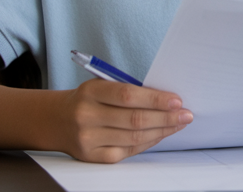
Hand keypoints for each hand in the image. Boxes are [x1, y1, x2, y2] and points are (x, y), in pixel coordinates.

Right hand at [55, 79, 192, 161]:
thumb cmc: (88, 99)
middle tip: (186, 114)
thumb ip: (129, 91)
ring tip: (178, 124)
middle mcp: (86, 116)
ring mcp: (88, 139)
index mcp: (90, 92)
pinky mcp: (92, 156)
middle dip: (166, 117)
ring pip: (134, 137)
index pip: (128, 95)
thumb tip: (167, 99)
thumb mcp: (101, 85)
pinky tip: (160, 134)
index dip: (155, 99)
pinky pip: (127, 150)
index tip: (177, 100)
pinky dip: (148, 142)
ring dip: (162, 130)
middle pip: (134, 119)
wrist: (56, 120)